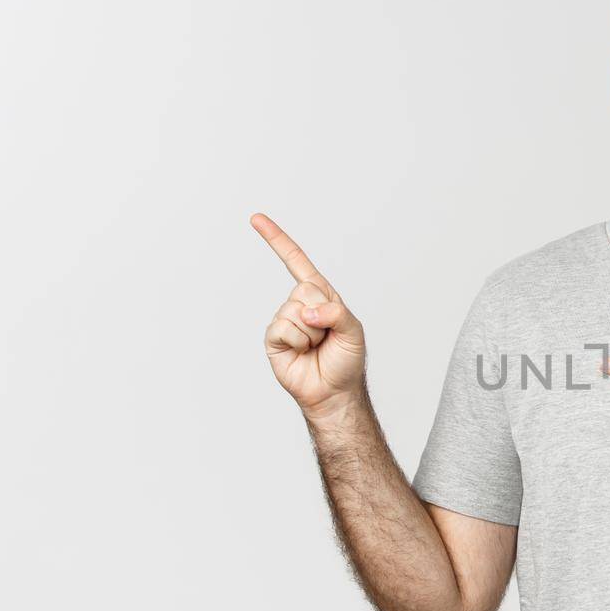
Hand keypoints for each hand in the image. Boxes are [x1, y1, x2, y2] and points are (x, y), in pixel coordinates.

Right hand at [252, 212, 366, 417]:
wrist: (333, 391)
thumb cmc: (345, 360)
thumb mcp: (353, 331)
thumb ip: (336, 313)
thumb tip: (308, 311)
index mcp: (320, 294)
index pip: (296, 261)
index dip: (277, 239)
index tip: (256, 219)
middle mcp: (299, 303)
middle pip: (304, 290)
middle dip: (321, 314)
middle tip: (326, 335)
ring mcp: (285, 320)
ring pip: (295, 312)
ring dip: (311, 333)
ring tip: (316, 346)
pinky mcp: (274, 338)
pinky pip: (283, 328)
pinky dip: (298, 342)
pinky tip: (302, 352)